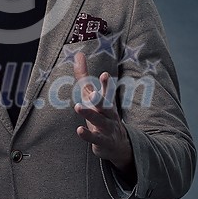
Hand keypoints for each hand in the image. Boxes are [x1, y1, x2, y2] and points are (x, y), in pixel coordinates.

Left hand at [73, 52, 135, 180]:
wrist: (119, 144)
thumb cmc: (101, 113)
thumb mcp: (92, 94)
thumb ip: (83, 76)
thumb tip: (78, 54)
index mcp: (106, 101)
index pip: (107, 91)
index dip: (105, 84)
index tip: (104, 74)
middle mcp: (108, 113)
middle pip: (106, 105)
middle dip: (101, 99)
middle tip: (93, 94)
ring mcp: (107, 128)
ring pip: (100, 121)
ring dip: (90, 115)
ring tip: (78, 107)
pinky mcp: (102, 141)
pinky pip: (95, 138)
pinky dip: (88, 135)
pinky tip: (79, 130)